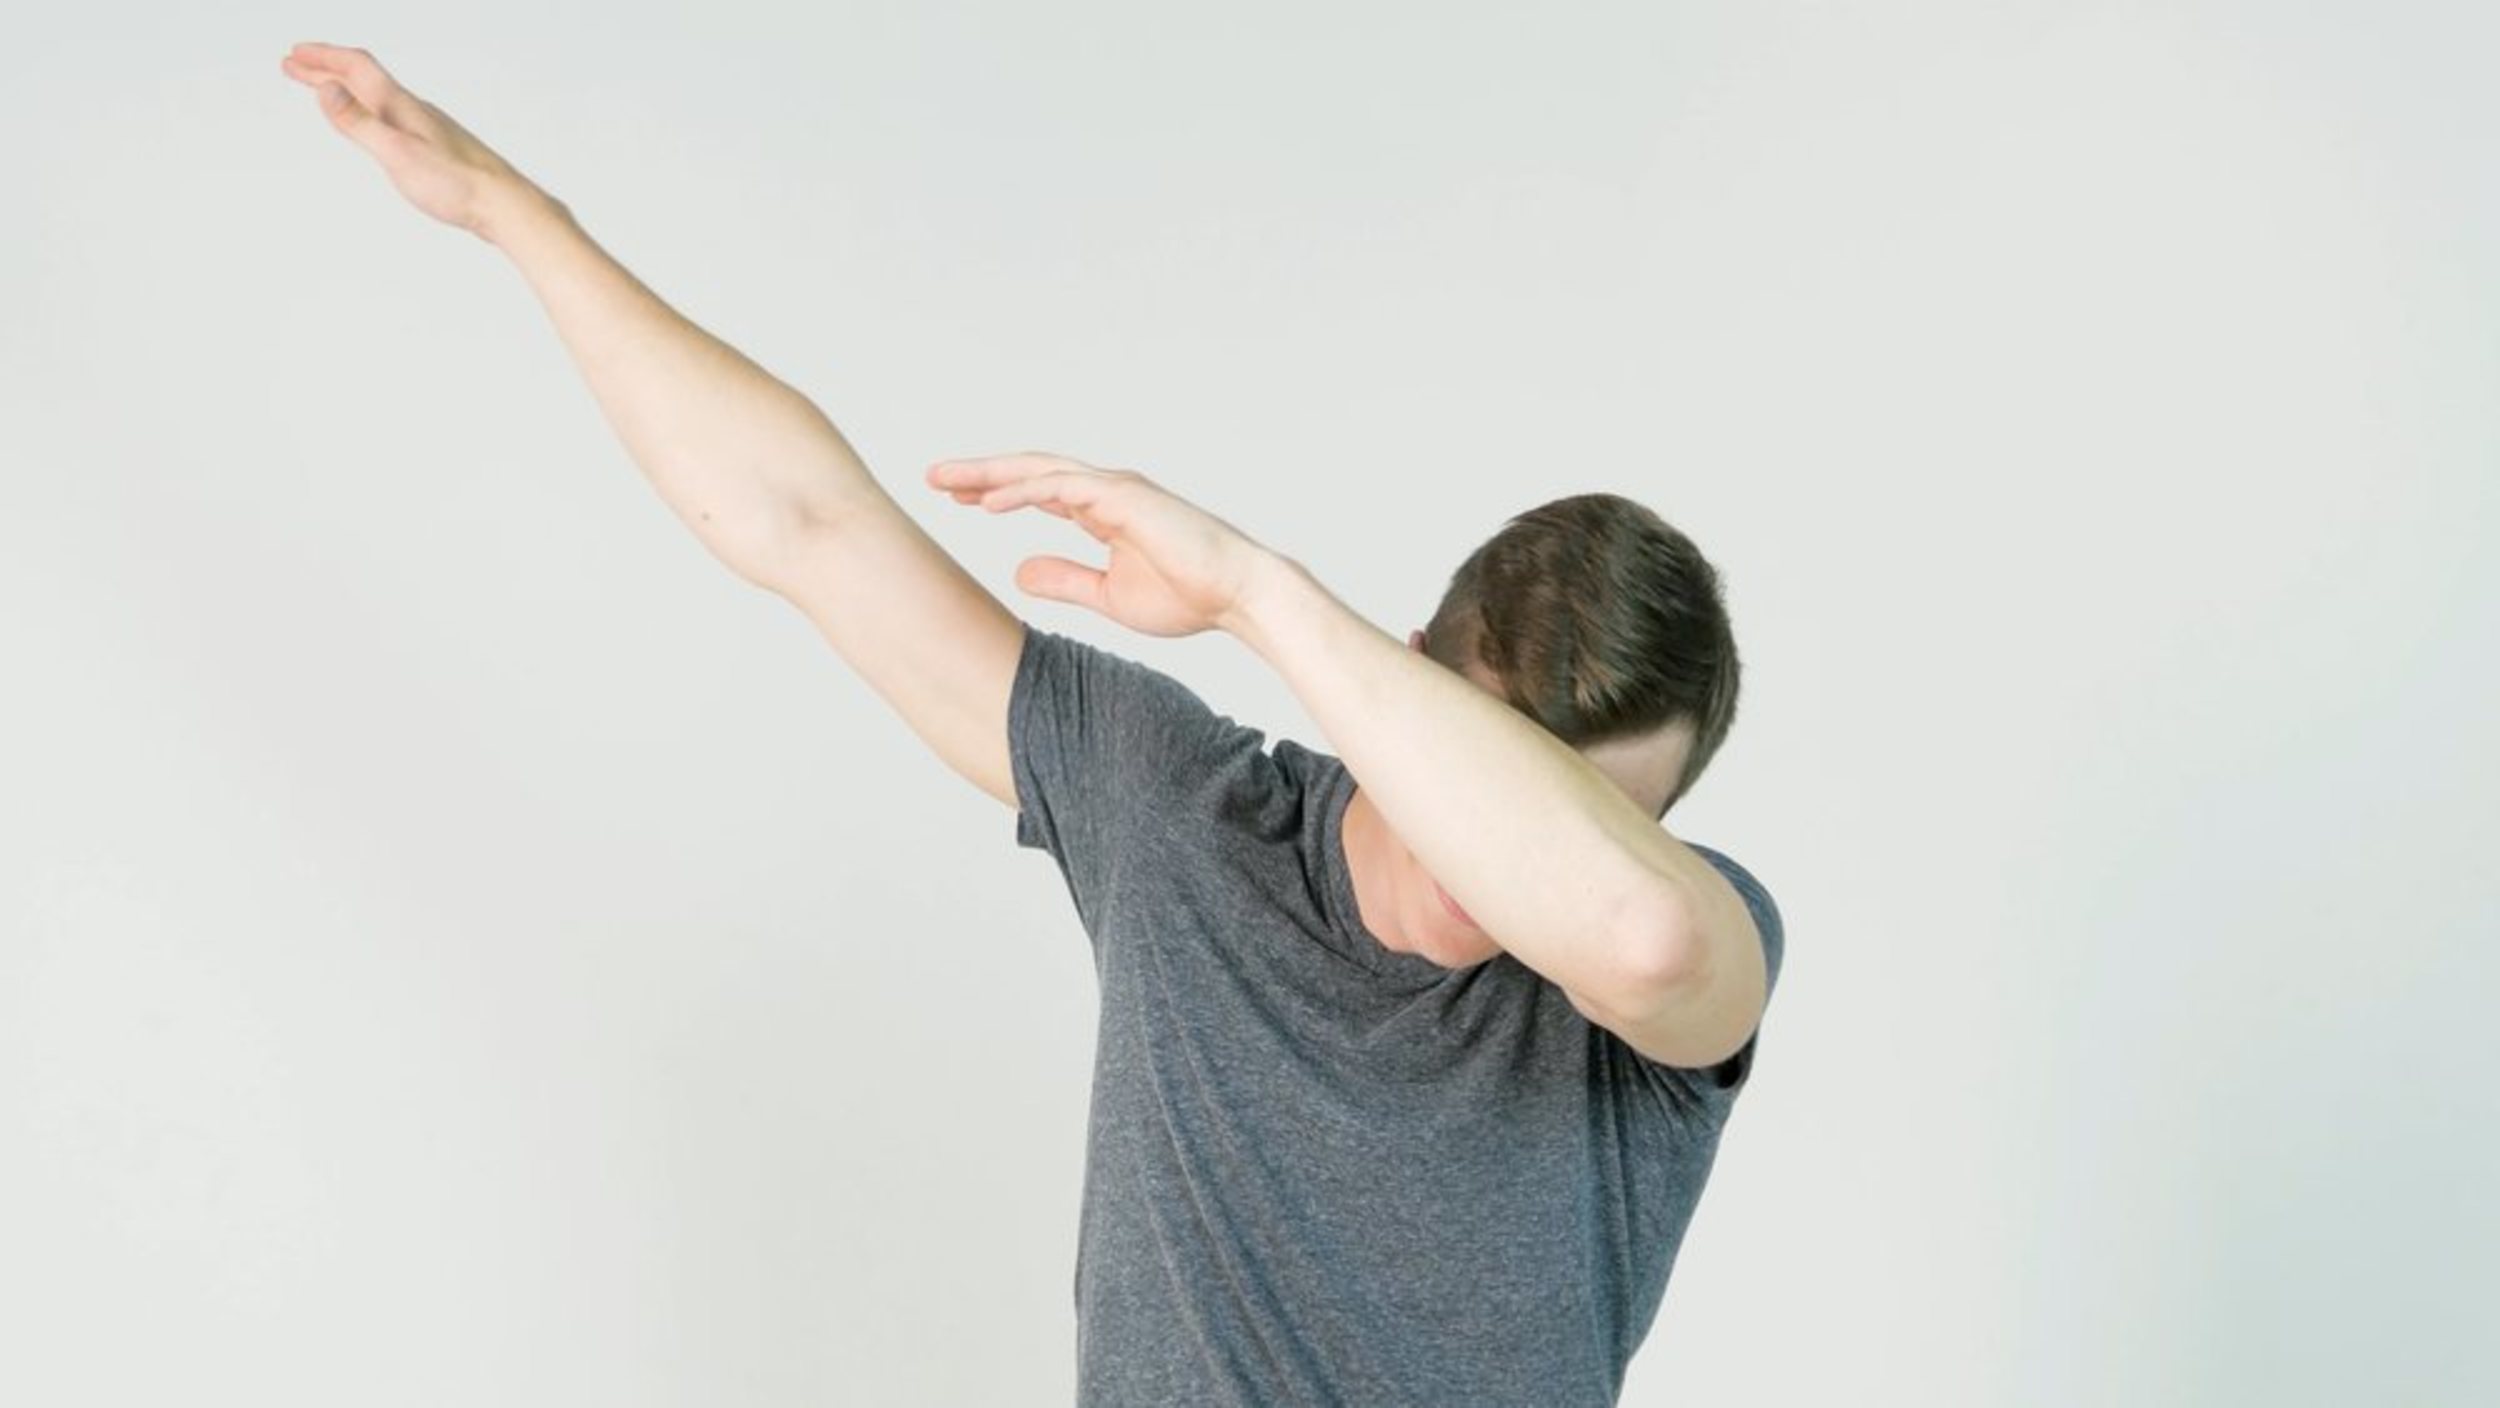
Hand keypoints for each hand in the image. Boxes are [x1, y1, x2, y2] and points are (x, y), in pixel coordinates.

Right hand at [278, 42, 541, 239]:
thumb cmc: (456, 184)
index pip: (356, 67)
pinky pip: (392, 117)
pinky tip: (374, 125)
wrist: (505, 205)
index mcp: (402, 106)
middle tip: (294, 64)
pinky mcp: (437, 148)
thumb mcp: (397, 153)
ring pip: (378, 98)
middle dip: (326, 70)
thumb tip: (326, 88)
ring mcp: (427, 128)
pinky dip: (369, 111)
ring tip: (324, 90)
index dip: (323, 57)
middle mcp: (415, 111)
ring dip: (346, 90)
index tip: (294, 54)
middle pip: (364, 79)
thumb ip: (359, 122)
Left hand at [927, 452, 1277, 639]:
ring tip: (947, 481)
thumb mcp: (1109, 595)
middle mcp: (1106, 491)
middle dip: (981, 473)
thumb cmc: (1188, 596)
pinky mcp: (1124, 498)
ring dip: (991, 474)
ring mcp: (1115, 489)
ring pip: (1040, 471)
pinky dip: (1023, 491)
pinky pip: (1062, 488)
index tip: (958, 499)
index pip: (1038, 491)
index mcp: (1103, 510)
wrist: (1236, 595)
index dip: (997, 492)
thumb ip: (1066, 580)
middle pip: (1030, 472)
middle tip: (935, 477)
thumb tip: (1020, 573)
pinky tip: (988, 502)